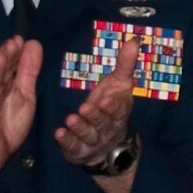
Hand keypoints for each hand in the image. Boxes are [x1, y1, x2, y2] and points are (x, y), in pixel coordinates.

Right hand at [0, 36, 41, 177]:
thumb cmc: (6, 125)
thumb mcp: (25, 96)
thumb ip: (28, 71)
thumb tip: (33, 44)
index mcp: (4, 85)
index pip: (10, 66)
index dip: (15, 53)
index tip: (22, 39)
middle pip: (0, 72)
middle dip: (6, 57)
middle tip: (13, 42)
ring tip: (1, 56)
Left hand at [54, 37, 139, 168]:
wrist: (109, 144)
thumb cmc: (111, 106)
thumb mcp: (119, 84)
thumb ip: (125, 64)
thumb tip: (134, 41)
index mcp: (119, 112)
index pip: (118, 110)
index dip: (113, 106)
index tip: (106, 99)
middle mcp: (108, 129)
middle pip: (103, 123)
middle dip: (95, 116)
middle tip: (85, 107)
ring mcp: (95, 141)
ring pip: (88, 136)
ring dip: (80, 128)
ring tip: (70, 119)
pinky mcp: (80, 151)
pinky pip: (74, 147)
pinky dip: (67, 141)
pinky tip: (59, 134)